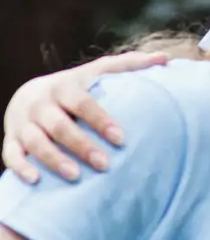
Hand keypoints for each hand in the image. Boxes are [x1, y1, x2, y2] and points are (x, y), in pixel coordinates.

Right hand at [3, 52, 168, 182]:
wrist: (29, 96)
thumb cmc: (74, 89)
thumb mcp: (96, 74)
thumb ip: (127, 67)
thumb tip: (164, 58)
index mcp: (63, 87)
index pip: (81, 102)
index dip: (99, 119)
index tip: (121, 138)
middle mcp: (39, 104)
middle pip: (58, 125)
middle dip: (81, 144)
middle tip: (105, 164)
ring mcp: (22, 122)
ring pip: (35, 141)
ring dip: (54, 159)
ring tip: (76, 176)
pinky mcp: (11, 139)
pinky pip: (11, 154)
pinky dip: (21, 167)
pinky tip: (36, 181)